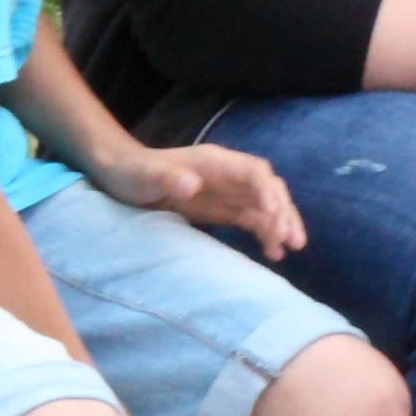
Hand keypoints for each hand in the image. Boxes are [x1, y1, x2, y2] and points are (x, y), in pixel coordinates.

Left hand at [109, 142, 306, 261]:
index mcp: (215, 162)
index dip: (266, 190)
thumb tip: (192, 184)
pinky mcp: (225, 209)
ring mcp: (229, 192)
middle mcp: (229, 175)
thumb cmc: (134, 172)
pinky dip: (267, 234)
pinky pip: (253, 220)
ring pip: (266, 206)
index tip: (272, 212)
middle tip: (292, 238)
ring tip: (292, 248)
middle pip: (268, 188)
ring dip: (281, 224)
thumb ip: (167, 177)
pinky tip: (275, 253)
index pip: (252, 172)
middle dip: (284, 210)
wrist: (123, 177)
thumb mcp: (145, 175)